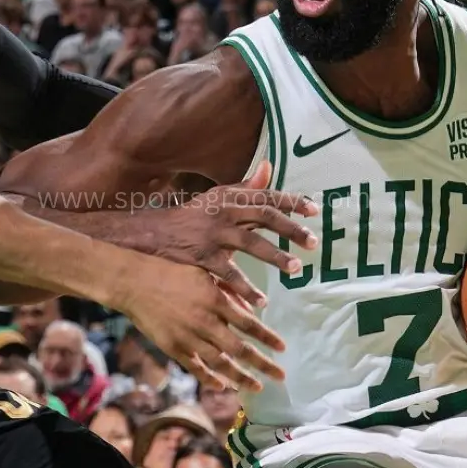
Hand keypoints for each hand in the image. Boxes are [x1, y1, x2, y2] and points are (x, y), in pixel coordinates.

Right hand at [118, 258, 285, 391]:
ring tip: (257, 387)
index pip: (249, 324)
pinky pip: (195, 368)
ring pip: (220, 364)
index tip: (283, 348)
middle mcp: (205, 323)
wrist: (134, 282)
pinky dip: (210, 379)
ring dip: (241, 377)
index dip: (268, 338)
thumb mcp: (205, 273)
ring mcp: (188, 338)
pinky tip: (223, 386)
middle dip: (262, 365)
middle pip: (240, 350)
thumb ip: (230, 290)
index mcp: (215, 301)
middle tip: (280, 377)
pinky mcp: (173, 347)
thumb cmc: (172, 271)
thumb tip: (253, 307)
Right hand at [140, 161, 317, 306]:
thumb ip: (246, 187)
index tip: (314, 211)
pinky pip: (230, 273)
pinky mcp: (203, 256)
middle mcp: (224, 211)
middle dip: (291, 229)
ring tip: (297, 269)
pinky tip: (261, 301)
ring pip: (252, 244)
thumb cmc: (191, 217)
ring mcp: (213, 234)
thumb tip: (270, 166)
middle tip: (313, 243)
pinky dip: (246, 288)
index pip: (266, 196)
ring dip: (276, 256)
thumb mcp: (217, 197)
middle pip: (265, 217)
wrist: (152, 233)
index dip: (292, 202)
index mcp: (230, 196)